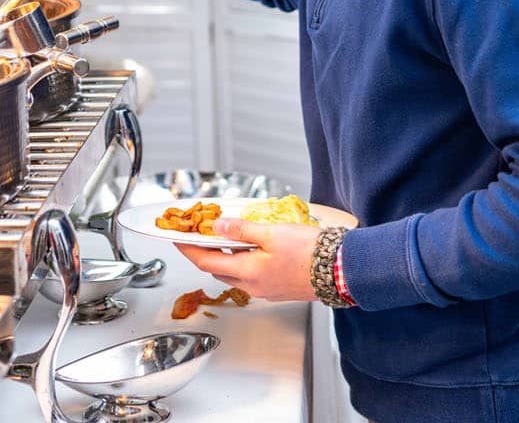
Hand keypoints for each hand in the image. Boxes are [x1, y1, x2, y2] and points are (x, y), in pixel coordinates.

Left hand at [174, 219, 321, 302]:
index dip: (188, 249)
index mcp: (248, 272)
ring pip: (235, 273)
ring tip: (223, 237)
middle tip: (199, 234)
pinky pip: (251, 276)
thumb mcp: (271, 233)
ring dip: (225, 257)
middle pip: (218, 269)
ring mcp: (266, 290)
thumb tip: (217, 227)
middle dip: (205, 252)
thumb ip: (241, 231)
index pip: (206, 262)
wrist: (341, 269)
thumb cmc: (310, 251)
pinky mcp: (278, 289)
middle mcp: (254, 286)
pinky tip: (250, 248)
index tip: (177, 238)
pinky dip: (242, 262)